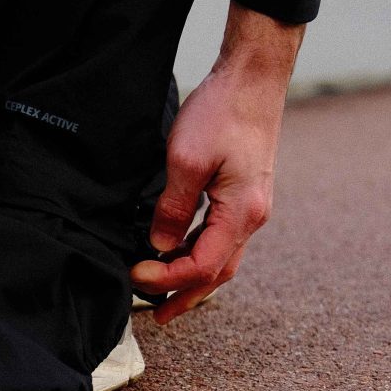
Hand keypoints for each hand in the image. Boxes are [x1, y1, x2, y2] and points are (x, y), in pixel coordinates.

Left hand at [130, 1, 303, 324]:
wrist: (253, 78)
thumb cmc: (223, 112)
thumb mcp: (185, 160)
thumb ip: (172, 208)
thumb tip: (160, 245)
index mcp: (242, 212)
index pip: (203, 266)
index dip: (168, 278)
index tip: (136, 275)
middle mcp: (253, 216)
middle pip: (219, 272)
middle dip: (185, 295)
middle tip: (156, 313)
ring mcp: (252, 206)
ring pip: (223, 257)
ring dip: (194, 278)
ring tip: (166, 293)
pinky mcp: (245, 194)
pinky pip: (224, 237)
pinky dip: (201, 254)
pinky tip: (181, 254)